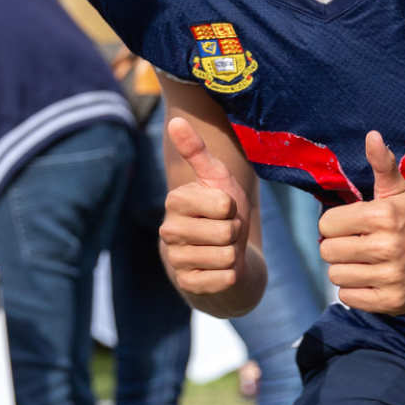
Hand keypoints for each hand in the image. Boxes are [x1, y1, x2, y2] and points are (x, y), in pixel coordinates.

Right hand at [158, 117, 249, 298]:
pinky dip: (231, 275)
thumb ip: (196, 150)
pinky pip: (223, 279)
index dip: (234, 208)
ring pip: (226, 257)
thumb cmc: (222, 210)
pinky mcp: (187, 284)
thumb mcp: (216, 178)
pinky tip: (220, 269)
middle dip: (235, 232)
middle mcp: (169, 230)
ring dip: (234, 254)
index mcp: (175, 201)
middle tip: (225, 231)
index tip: (224, 208)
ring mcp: (176, 259)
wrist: (223, 252)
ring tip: (223, 248)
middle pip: (226, 232)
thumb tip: (175, 120)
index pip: (223, 205)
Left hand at [318, 131, 404, 315]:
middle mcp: (385, 247)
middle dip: (338, 247)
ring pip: (336, 275)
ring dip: (345, 269)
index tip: (352, 226)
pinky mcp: (391, 302)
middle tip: (357, 245)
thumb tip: (372, 135)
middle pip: (328, 251)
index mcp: (382, 216)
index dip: (335, 225)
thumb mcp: (400, 191)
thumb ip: (382, 163)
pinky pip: (348, 298)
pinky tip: (370, 279)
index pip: (326, 224)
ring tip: (364, 262)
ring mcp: (389, 276)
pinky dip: (354, 290)